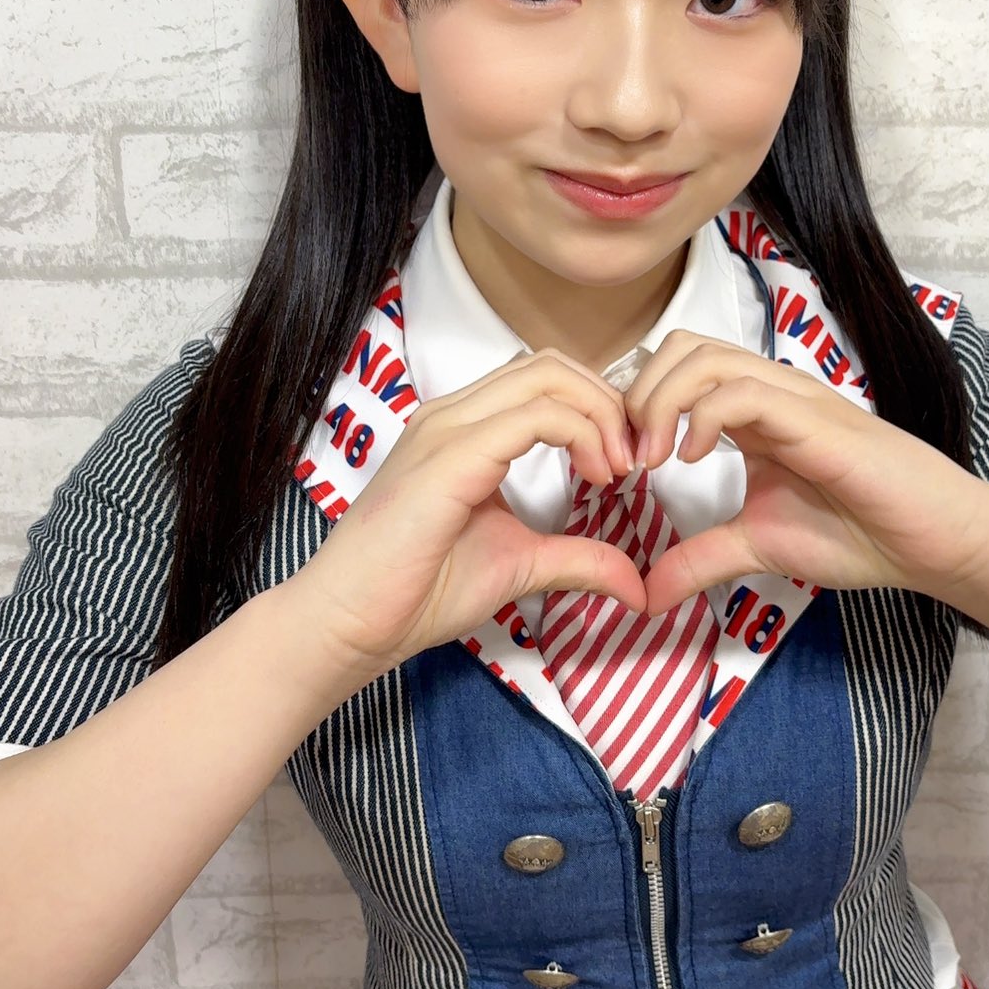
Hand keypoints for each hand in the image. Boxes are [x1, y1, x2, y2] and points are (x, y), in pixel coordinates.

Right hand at [281, 347, 645, 684]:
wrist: (351, 623)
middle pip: (551, 366)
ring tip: (617, 469)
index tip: (627, 466)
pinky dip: (581, 435)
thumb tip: (636, 584)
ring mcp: (447, 427)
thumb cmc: (417, 592)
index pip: (545, 380)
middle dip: (607, 402)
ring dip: (600, 414)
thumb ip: (578, 559)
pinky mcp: (450, 455)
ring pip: (546, 377)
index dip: (599, 409)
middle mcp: (453, 414)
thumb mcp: (521, 565)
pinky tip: (596, 476)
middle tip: (633, 460)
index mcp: (464, 428)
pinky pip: (534, 417)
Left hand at [622, 330, 988, 614]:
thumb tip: (645, 595)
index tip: (620, 468)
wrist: (936, 541)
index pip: (677, 371)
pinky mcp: (816, 418)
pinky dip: (702, 417)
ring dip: (660, 403)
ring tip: (653, 461)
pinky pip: (745, 391)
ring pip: (705, 357)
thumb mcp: (758, 547)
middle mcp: (770, 393)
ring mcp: (794, 399)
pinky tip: (692, 460)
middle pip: (680, 348)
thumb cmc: (863, 534)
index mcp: (753, 414)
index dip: (635, 408)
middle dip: (637, 396)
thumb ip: (700, 561)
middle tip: (628, 460)